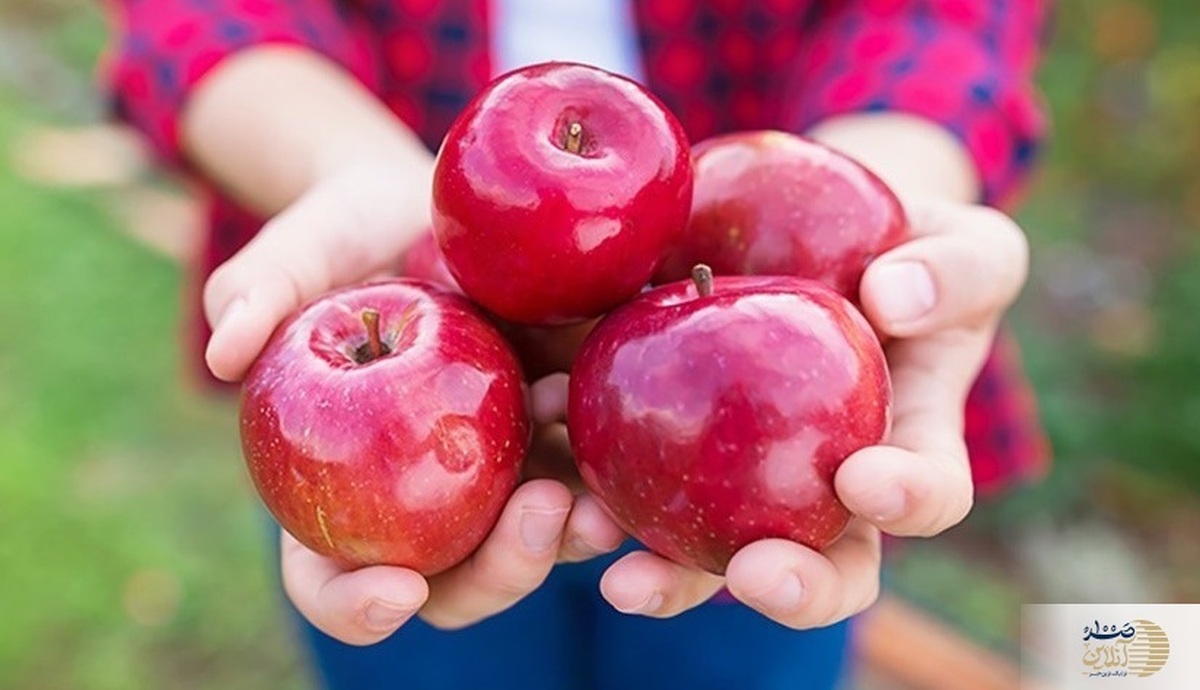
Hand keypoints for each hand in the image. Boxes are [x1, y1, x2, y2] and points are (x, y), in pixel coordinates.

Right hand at [207, 163, 624, 643]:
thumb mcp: (307, 246)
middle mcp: (415, 498)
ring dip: (568, 536)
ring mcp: (491, 474)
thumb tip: (224, 349)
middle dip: (498, 572)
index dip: (354, 607)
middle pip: (451, 584)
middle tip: (538, 512)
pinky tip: (613, 430)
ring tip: (591, 489)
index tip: (395, 591)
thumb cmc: (353, 229)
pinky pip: (583, 476)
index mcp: (337, 482)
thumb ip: (264, 289)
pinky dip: (602, 471)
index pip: (329, 580)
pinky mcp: (553, 436)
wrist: (438, 206)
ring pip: (531, 546)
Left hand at [593, 197, 1028, 627]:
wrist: (819, 243)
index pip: (923, 494)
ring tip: (609, 548)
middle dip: (786, 585)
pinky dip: (582, 469)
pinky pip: (625, 475)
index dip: (904, 501)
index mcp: (904, 452)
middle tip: (750, 572)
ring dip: (660, 564)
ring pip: (703, 550)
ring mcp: (740, 482)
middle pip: (813, 567)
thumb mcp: (963, 249)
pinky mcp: (666, 447)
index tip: (865, 479)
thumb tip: (896, 296)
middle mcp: (820, 492)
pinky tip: (545, 430)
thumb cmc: (909, 256)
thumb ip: (954, 271)